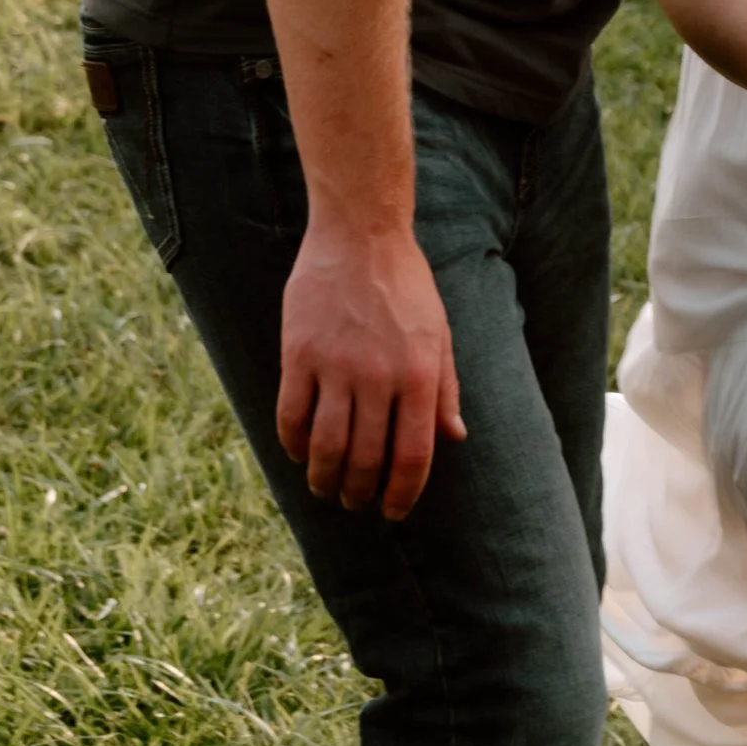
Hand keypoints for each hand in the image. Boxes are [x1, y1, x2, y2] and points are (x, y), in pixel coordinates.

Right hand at [277, 221, 464, 517]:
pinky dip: (294, 445)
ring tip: (326, 489)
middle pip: (366, 460)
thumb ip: (445, 388)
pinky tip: (300, 453)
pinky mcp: (298, 354)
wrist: (360, 234)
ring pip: (326, 448)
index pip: (414, 456)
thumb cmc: (406, 285)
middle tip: (355, 501)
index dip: (403, 493)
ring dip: (325, 480)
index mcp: (419, 375)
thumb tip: (454, 437)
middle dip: (360, 493)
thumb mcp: (439, 333)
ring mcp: (335, 366)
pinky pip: (292, 416)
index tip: (393, 510)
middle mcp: (378, 377)